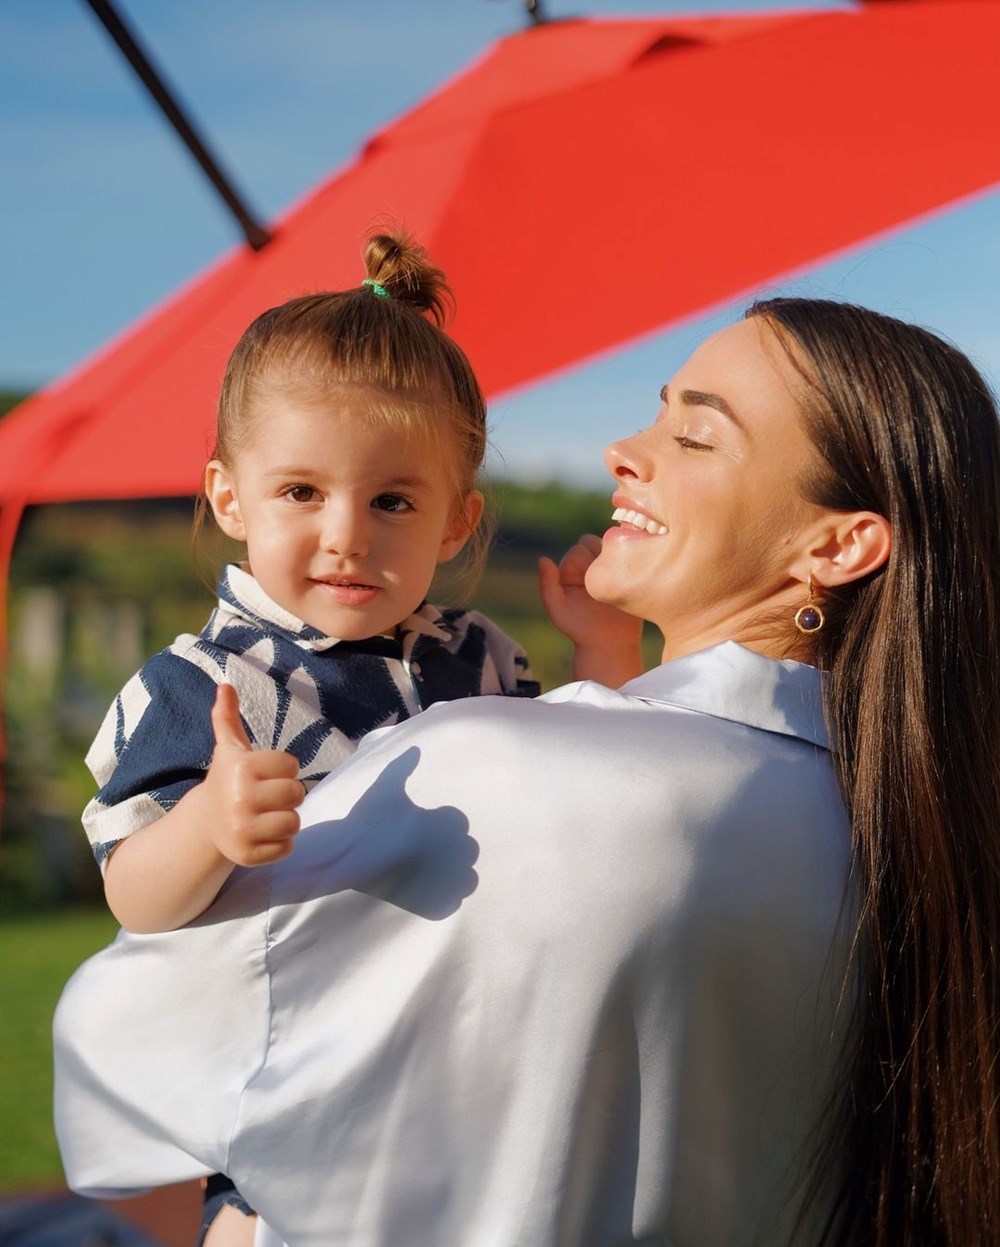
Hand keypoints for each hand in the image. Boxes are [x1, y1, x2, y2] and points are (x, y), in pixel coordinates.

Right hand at [204, 683, 304, 866]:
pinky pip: (287, 848)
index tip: (264, 773)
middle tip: (267, 796)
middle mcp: (240, 798)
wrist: (205, 823)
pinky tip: (262, 834)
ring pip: (294, 822)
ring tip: (266, 815)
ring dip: (286, 819)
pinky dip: (280, 844)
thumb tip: (225, 685)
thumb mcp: (229, 749)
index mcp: (241, 768)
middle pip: (297, 794)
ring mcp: (243, 829)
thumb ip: (228, 717)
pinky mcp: (248, 855)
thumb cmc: (227, 780)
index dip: (283, 769)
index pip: (292, 764)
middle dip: (287, 795)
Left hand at [539, 535, 644, 685]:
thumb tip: (543, 558)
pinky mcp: (630, 574)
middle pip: (598, 541)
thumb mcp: (558, 610)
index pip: (580, 547)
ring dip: (617, 557)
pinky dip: (632, 558)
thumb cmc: (580, 629)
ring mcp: (612, 569)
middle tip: (604, 578)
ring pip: (616, 546)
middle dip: (601, 555)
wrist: (610, 643)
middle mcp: (592, 565)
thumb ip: (548, 585)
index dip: (584, 560)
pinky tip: (630, 575)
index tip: (588, 581)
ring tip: (617, 578)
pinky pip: (633, 556)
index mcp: (573, 569)